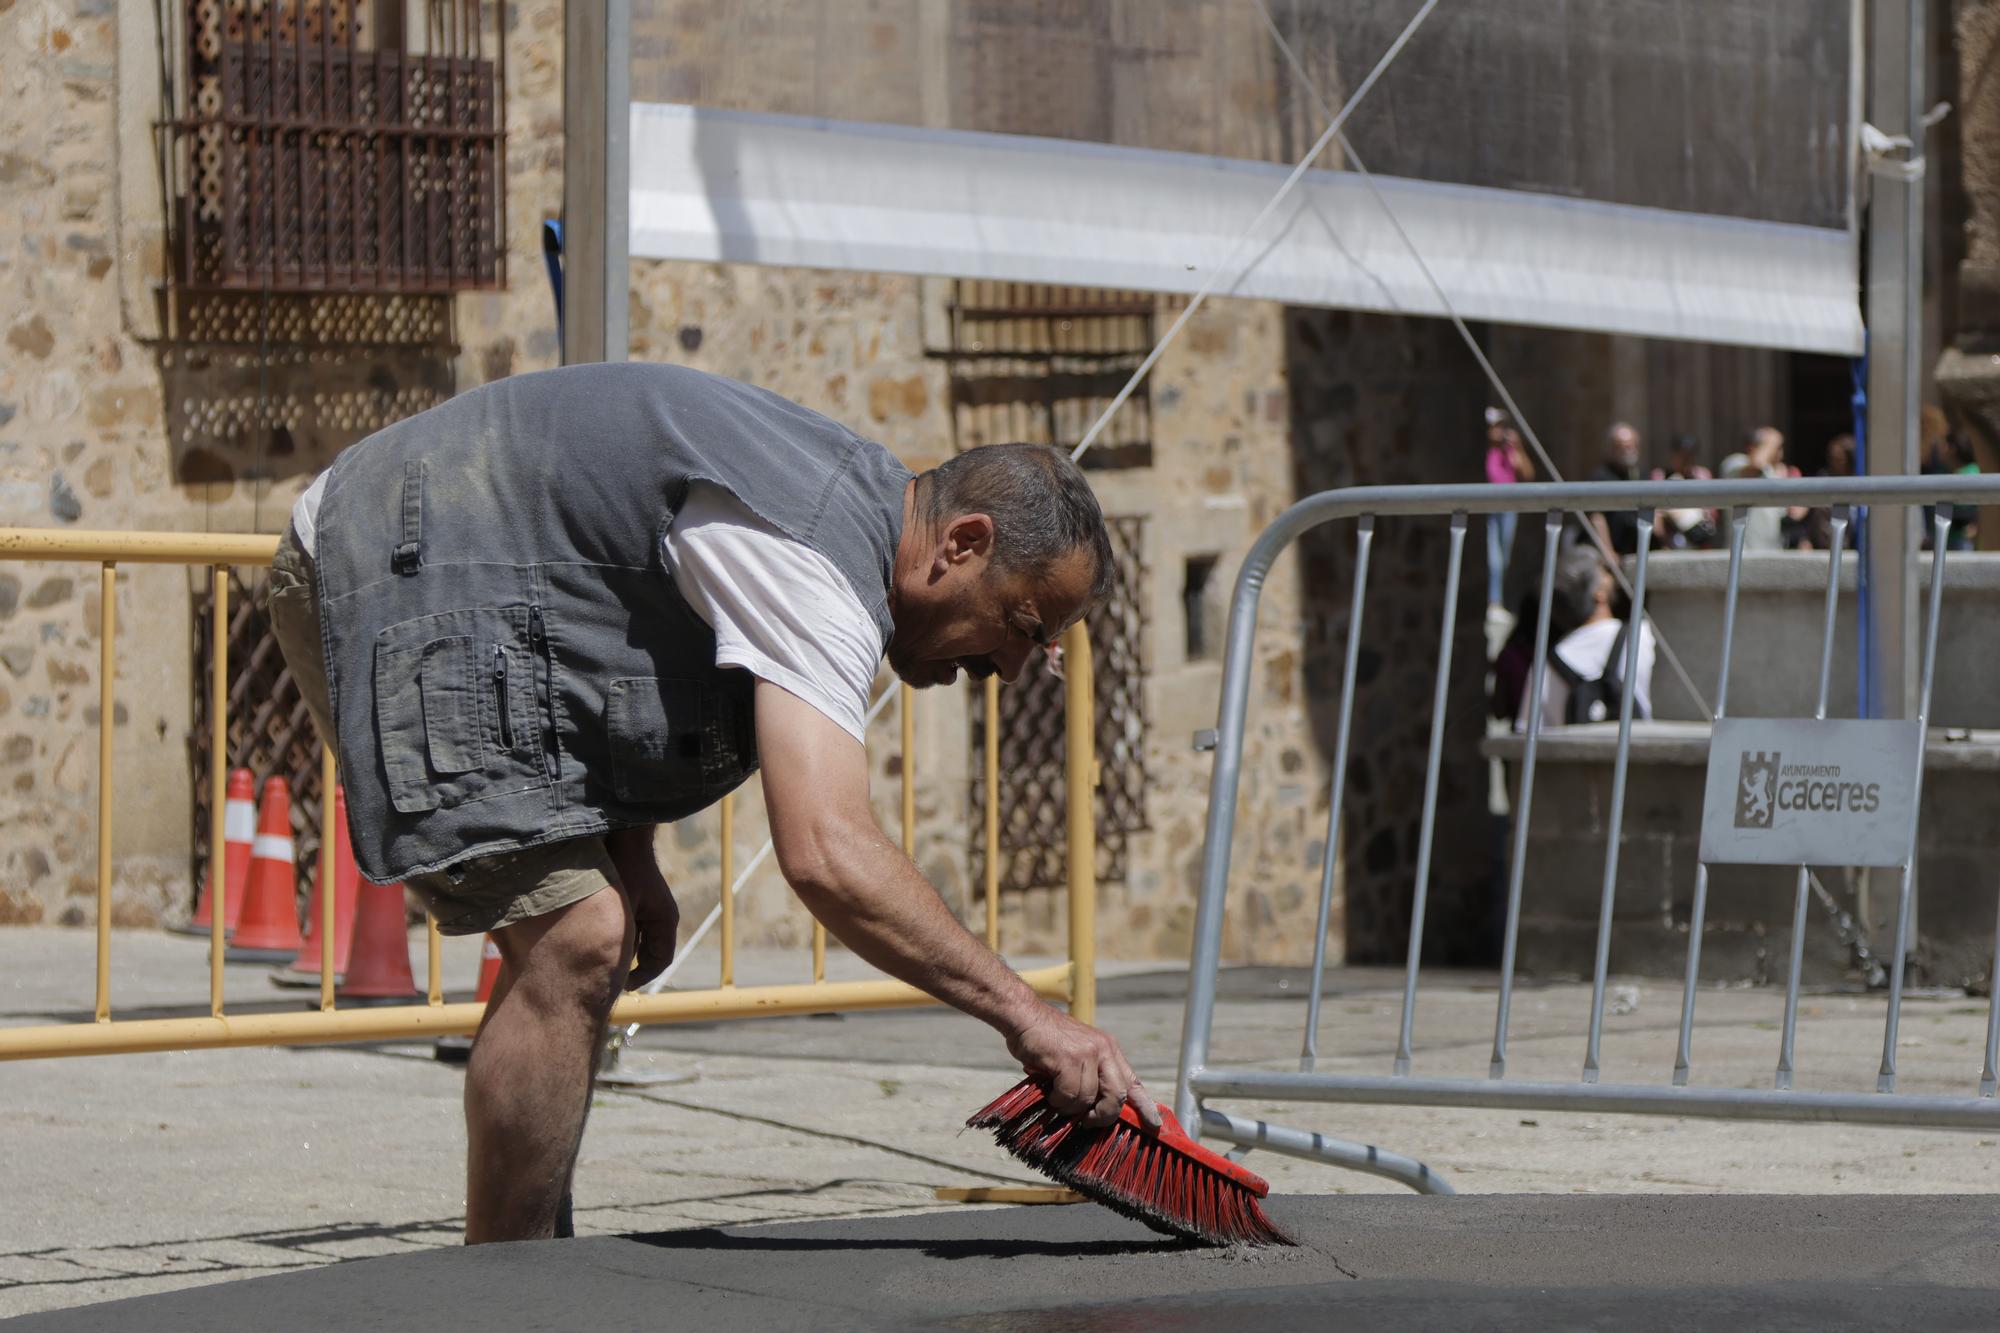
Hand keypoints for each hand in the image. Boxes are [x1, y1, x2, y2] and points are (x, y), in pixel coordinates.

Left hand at [607, 826, 678, 990]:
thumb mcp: (621, 907)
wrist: (625, 839)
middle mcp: (662, 918)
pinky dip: (623, 941)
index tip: (623, 984)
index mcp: (665, 920)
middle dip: (635, 969)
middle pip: (653, 955)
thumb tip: (614, 964)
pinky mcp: (640, 906)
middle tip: (613, 981)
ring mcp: (652, 911)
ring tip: (606, 965)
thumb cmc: (624, 870)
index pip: (661, 960)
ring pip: (642, 945)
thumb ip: (621, 935)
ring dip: (627, 955)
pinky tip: (603, 944)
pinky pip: (635, 932)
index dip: (644, 976)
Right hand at [1004, 1005, 1162, 1131]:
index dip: (1145, 1106)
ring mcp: (1087, 1053)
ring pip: (1090, 1098)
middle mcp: (1104, 1049)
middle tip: (1087, 1121)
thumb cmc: (1046, 1040)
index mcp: (1109, 1049)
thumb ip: (1090, 1076)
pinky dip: (1059, 1101)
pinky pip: (1070, 1094)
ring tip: (1058, 1100)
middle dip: (1104, 1116)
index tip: (1155, 1124)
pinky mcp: (1068, 1058)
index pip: (1133, 1081)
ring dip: (1072, 1108)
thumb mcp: (1077, 1055)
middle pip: (1118, 1095)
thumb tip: (1095, 1111)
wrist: (1024, 1016)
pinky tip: (1050, 1094)